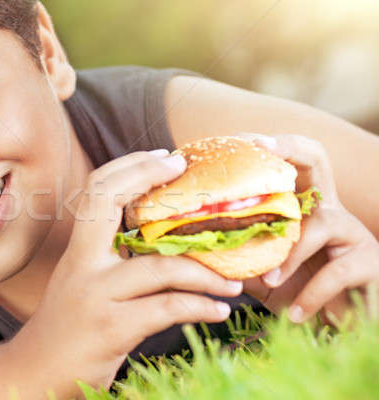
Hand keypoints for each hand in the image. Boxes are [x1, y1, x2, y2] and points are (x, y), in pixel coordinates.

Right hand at [10, 149, 242, 395]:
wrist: (33, 374)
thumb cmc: (66, 329)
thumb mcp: (82, 285)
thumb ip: (111, 261)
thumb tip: (161, 242)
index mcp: (78, 252)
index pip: (95, 191)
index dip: (129, 166)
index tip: (166, 159)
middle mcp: (81, 266)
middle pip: (107, 201)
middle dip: (147, 178)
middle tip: (186, 173)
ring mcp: (95, 295)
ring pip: (158, 268)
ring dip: (205, 272)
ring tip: (234, 282)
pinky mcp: (110, 329)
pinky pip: (166, 309)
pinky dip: (200, 308)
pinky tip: (217, 311)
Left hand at [237, 133, 378, 323]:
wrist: (343, 326)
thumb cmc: (299, 293)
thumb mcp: (263, 273)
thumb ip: (236, 258)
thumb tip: (191, 251)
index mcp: (301, 207)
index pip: (287, 163)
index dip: (265, 146)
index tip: (236, 140)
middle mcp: (328, 209)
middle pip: (316, 157)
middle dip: (288, 147)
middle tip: (261, 148)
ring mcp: (352, 232)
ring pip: (320, 224)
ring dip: (290, 256)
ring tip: (269, 280)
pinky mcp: (369, 263)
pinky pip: (336, 273)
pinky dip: (311, 295)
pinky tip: (296, 314)